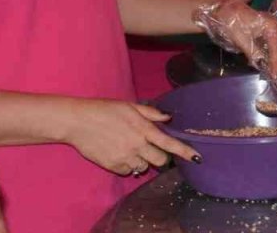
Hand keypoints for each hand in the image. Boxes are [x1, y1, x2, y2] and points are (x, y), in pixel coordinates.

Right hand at [61, 99, 199, 175]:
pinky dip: (128, 165)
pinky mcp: (113, 166)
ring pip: (144, 167)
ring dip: (143, 161)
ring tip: (132, 149)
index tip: (198, 158)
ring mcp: (124, 157)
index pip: (169, 144)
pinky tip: (120, 154)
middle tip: (153, 149)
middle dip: (161, 157)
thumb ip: (151, 113)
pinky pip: (128, 171)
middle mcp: (137, 145)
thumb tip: (169, 117)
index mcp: (143, 128)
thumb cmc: (105, 110)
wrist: (78, 122)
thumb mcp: (130, 106)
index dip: (185, 152)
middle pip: (160, 160)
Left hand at [193, 1, 276, 74]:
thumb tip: (261, 65)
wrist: (227, 9)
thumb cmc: (232, 22)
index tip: (273, 77)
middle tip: (272, 75)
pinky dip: (276, 53)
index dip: (276, 65)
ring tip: (270, 69)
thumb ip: (253, 53)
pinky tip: (267, 60)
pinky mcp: (273, 29)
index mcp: (271, 27)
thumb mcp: (241, 39)